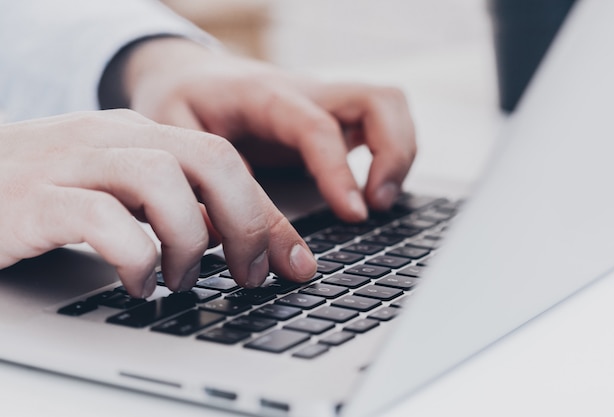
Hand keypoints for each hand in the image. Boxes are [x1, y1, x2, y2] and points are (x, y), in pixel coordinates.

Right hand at [0, 110, 316, 297]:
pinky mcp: (33, 199)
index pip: (225, 161)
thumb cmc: (46, 193)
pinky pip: (103, 220)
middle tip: (249, 272)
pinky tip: (136, 283)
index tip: (293, 260)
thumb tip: (236, 239)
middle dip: (246, 221)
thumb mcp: (120, 190)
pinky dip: (135, 258)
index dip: (267, 213)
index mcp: (140, 134)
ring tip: (182, 279)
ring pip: (162, 181)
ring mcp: (71, 162)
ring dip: (189, 240)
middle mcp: (112, 138)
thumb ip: (174, 205)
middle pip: (210, 159)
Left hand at [113, 37, 416, 221]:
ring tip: (378, 202)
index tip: (353, 214)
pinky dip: (389, 154)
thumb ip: (208, 187)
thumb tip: (237, 248)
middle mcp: (305, 93)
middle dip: (394, 153)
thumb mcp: (176, 139)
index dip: (340, 171)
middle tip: (375, 205)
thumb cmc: (181, 103)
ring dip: (399, 153)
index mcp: (265, 95)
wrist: (188, 74)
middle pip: (378, 100)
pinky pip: (378, 123)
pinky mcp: (330, 117)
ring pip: (388, 107)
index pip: (318, 127)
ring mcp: (322, 103)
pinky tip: (369, 190)